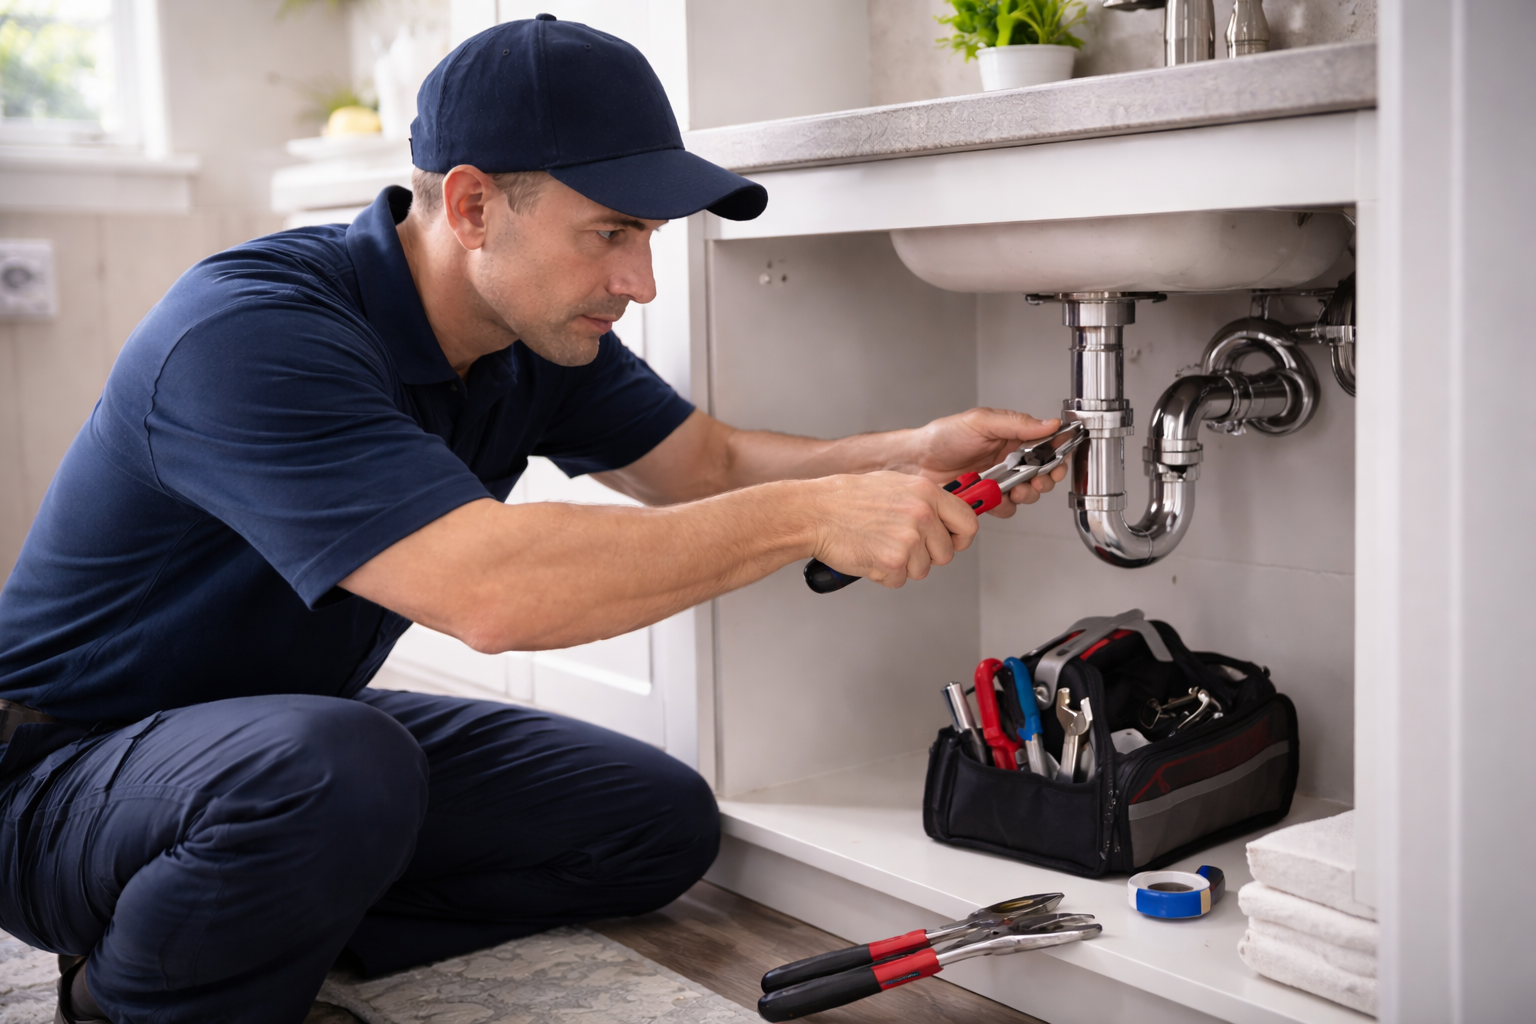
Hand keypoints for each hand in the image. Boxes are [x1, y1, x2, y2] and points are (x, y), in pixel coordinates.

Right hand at [808, 472, 977, 587]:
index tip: (954, 541)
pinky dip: (884, 574)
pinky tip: (870, 554)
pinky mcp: (893, 562)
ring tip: (879, 545)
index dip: (961, 538)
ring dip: (902, 565)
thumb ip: (924, 500)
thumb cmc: (847, 499)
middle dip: (926, 556)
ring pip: (922, 570)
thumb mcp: (894, 485)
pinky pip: (899, 580)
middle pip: (946, 554)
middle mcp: (922, 515)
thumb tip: (944, 515)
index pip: (968, 522)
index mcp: (926, 493)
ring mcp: (908, 539)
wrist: (816, 513)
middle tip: (901, 545)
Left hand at [900, 407, 1068, 517]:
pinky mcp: (987, 499)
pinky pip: (1005, 508)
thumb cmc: (942, 437)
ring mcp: (998, 481)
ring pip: (1027, 493)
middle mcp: (1008, 459)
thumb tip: (1049, 423)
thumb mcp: (981, 422)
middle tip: (1039, 480)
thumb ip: (1016, 423)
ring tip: (1016, 490)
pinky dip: (1003, 506)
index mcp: (1011, 436)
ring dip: (1026, 494)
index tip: (1058, 461)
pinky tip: (993, 498)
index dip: (1057, 454)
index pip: (1045, 445)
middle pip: (1042, 473)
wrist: (915, 462)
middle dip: (1045, 479)